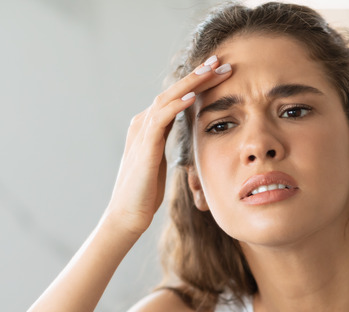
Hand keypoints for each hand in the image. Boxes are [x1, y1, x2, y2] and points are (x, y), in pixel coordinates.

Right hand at [104, 55, 232, 235]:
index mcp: (148, 127)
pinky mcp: (144, 145)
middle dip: (198, 75)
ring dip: (192, 83)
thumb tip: (183, 137)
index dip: (197, 83)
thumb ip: (167, 144)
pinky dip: (177, 104)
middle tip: (220, 61)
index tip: (219, 72)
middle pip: (173, 91)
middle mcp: (142, 123)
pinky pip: (161, 117)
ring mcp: (141, 132)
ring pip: (168, 97)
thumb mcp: (161, 162)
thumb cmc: (145, 193)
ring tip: (212, 70)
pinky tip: (193, 96)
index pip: (176, 97)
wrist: (127, 214)